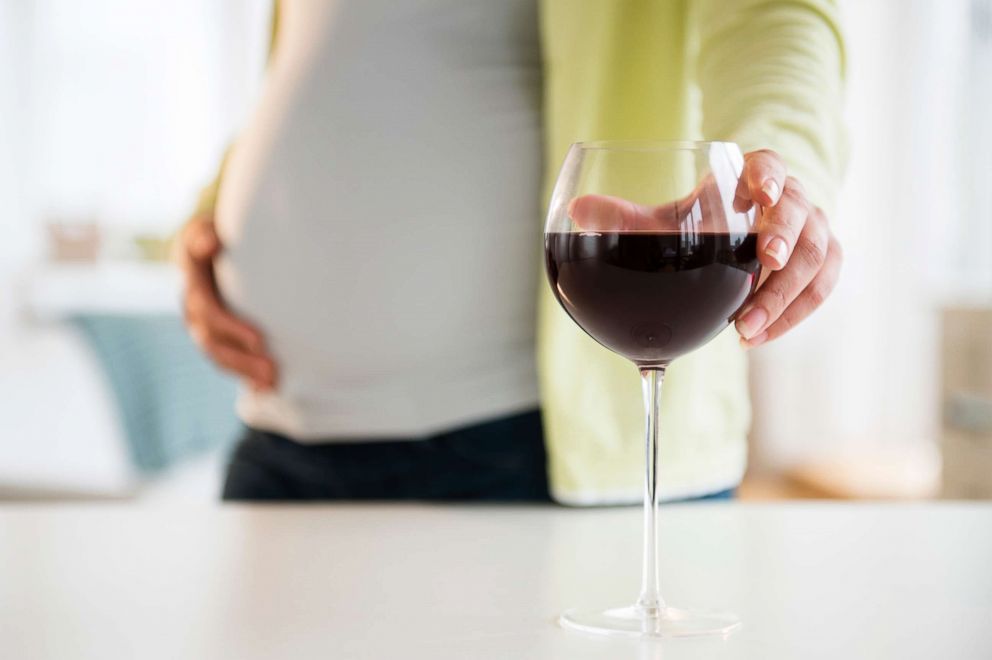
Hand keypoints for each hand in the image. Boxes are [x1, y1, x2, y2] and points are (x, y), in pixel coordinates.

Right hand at [178, 215, 277, 389]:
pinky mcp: (213, 330)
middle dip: (241, 358)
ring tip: (272, 383)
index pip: (208, 309)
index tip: (260, 341)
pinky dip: (242, 374)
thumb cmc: (222, 228)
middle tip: (272, 370)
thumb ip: (206, 234)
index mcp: (192, 276)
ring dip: (242, 370)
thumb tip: (210, 244)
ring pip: (215, 353)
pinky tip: (263, 390)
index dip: (231, 327)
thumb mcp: (210, 224)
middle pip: (211, 339)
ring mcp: (199, 320)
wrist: (216, 238)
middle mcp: (191, 303)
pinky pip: (223, 357)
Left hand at [566, 149, 841, 347]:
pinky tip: (759, 336)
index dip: (768, 176)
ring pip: (817, 254)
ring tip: (747, 328)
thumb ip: (624, 220)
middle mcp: (790, 199)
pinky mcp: (820, 260)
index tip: (760, 193)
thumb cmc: (696, 224)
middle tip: (765, 262)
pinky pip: (822, 285)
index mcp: (751, 176)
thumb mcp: (663, 222)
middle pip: (801, 211)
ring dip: (785, 293)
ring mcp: (811, 230)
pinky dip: (795, 312)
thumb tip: (577, 211)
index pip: (769, 163)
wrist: (736, 237)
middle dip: (785, 238)